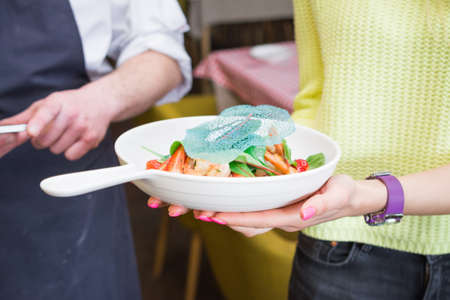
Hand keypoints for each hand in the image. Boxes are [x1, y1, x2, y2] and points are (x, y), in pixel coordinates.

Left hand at [0, 87, 114, 159]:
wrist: (100, 103)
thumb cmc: (71, 104)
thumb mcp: (47, 104)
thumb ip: (25, 117)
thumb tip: (4, 128)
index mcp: (57, 102)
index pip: (46, 112)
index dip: (37, 123)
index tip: (31, 132)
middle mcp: (72, 113)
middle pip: (45, 139)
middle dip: (41, 140)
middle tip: (48, 132)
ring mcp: (83, 127)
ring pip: (56, 149)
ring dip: (56, 145)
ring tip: (64, 134)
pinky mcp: (91, 139)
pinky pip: (70, 155)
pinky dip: (69, 151)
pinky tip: (74, 140)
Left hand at [207, 175, 358, 236]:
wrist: (351, 198)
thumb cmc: (345, 193)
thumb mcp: (338, 194)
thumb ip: (321, 205)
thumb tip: (304, 216)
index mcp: (293, 217)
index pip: (260, 220)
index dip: (237, 218)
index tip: (216, 216)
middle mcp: (282, 219)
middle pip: (247, 224)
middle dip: (224, 218)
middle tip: (199, 210)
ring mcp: (279, 214)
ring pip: (248, 219)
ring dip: (227, 214)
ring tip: (205, 205)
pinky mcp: (279, 207)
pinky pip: (254, 210)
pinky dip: (238, 206)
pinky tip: (227, 196)